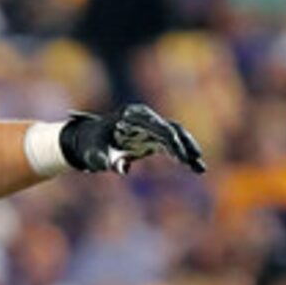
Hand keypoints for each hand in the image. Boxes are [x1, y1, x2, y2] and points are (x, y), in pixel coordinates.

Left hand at [60, 104, 206, 175]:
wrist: (86, 141)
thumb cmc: (91, 145)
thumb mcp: (97, 153)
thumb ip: (110, 159)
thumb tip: (124, 169)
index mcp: (132, 115)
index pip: (158, 126)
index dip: (171, 141)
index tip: (181, 156)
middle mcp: (144, 117)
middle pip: (171, 129)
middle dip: (185, 146)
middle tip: (195, 162)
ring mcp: (149, 127)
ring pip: (176, 136)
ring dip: (188, 150)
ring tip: (199, 168)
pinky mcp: (152, 138)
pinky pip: (171, 145)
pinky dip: (182, 155)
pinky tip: (194, 167)